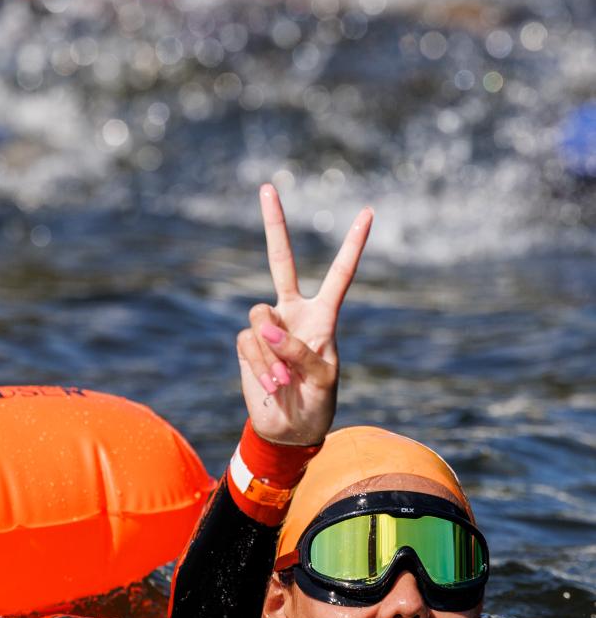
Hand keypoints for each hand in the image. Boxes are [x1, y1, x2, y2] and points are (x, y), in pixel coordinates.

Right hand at [237, 184, 372, 446]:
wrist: (289, 430)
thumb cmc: (317, 404)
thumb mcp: (322, 379)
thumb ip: (299, 350)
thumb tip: (267, 327)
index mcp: (323, 316)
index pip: (340, 274)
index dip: (353, 245)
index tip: (368, 212)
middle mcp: (293, 313)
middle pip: (281, 261)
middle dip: (274, 224)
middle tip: (267, 187)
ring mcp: (268, 328)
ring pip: (260, 317)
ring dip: (271, 352)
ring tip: (284, 381)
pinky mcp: (248, 345)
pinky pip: (248, 343)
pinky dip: (259, 364)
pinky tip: (271, 384)